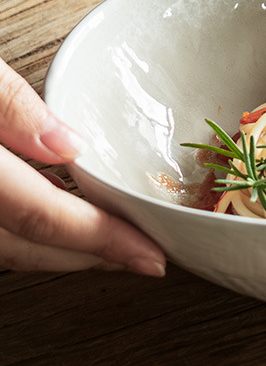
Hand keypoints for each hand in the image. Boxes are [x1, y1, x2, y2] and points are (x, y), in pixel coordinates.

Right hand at [0, 58, 165, 275]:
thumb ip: (12, 108)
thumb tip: (70, 146)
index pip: (40, 216)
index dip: (101, 240)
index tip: (151, 255)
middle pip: (26, 247)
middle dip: (89, 256)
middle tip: (143, 256)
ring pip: (8, 248)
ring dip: (60, 250)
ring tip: (113, 244)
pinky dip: (31, 228)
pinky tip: (60, 213)